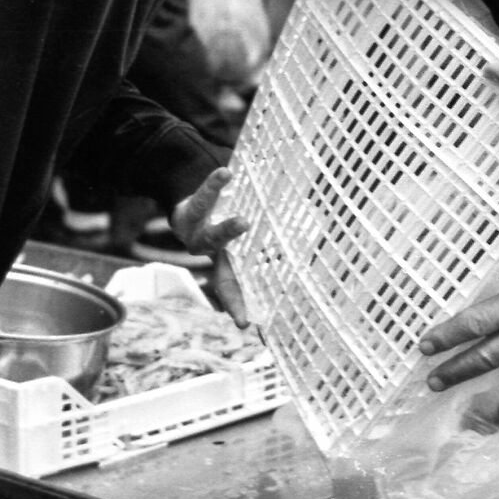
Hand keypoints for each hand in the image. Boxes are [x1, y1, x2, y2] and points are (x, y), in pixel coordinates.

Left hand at [170, 167, 251, 324]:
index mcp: (221, 261)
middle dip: (244, 288)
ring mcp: (199, 231)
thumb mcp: (236, 243)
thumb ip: (265, 247)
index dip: (237, 304)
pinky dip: (215, 184)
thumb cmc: (221, 227)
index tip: (244, 324)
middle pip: (224, 263)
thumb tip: (312, 237)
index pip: (231, 286)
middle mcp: (209, 251)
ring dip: (228, 230)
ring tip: (244, 221)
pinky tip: (226, 173)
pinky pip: (204, 195)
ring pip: (214, 233)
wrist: (186, 206)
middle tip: (260, 284)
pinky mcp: (192, 207)